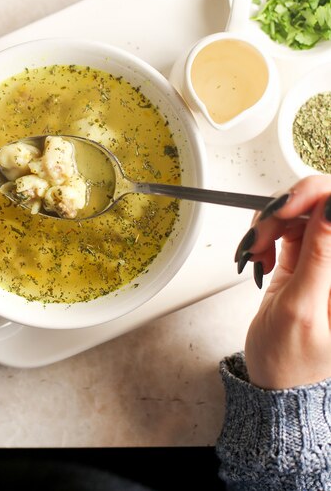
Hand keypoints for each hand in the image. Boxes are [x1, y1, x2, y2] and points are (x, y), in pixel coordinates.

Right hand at [235, 175, 330, 389]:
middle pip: (319, 204)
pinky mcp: (304, 256)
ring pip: (298, 211)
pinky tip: (259, 256)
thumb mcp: (302, 308)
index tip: (284, 210)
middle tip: (260, 237)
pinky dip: (265, 234)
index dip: (315, 197)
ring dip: (269, 225)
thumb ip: (318, 257)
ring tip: (256, 256)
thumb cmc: (292, 359)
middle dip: (284, 211)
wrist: (275, 380)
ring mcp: (322, 257)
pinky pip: (285, 226)